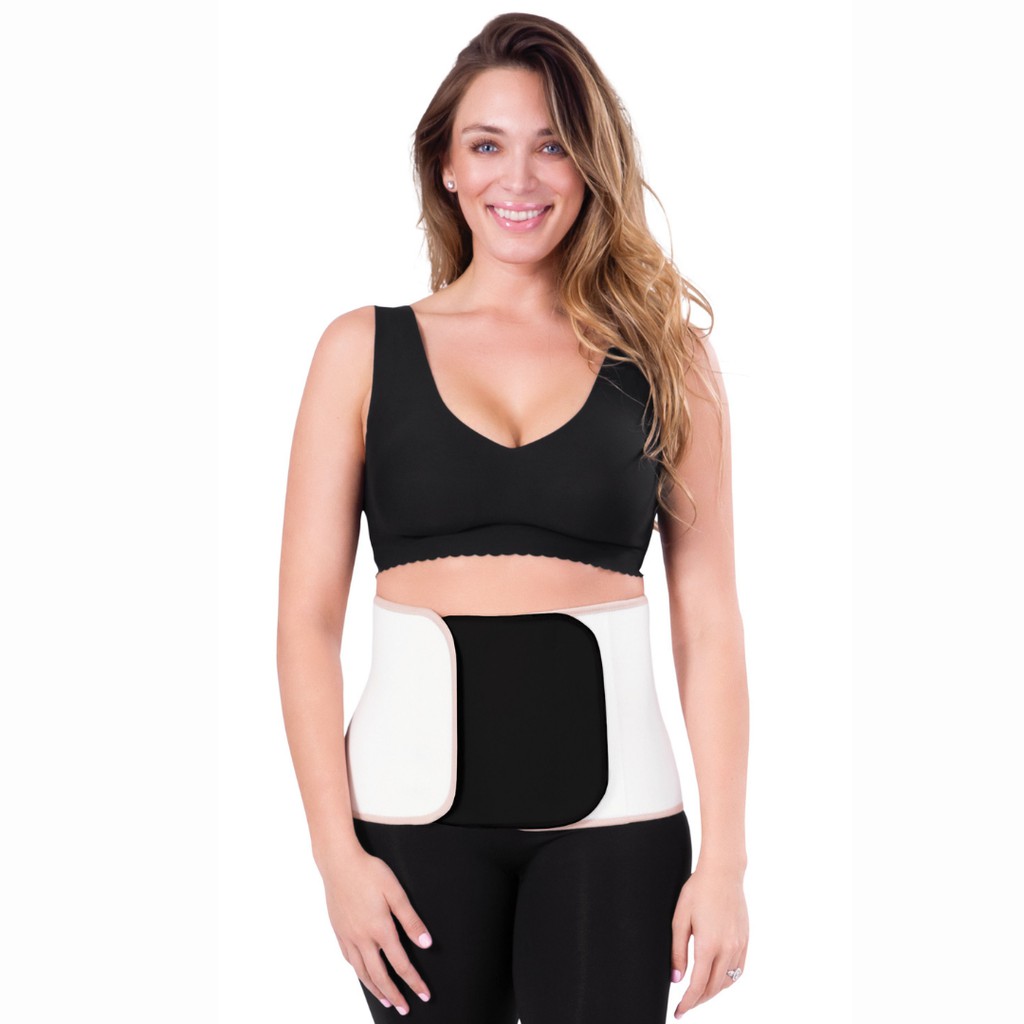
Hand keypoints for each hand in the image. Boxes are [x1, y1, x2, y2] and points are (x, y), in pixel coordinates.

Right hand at [322, 847, 433, 1014]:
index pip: (401, 964)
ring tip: (386, 1000)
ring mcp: (348, 936)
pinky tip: (364, 974)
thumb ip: (411, 919)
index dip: (414, 981)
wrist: (338, 862)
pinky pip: (349, 960)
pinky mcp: (339, 931)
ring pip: (362, 972)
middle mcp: (362, 938)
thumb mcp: (396, 891)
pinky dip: (359, 972)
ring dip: (376, 989)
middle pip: (380, 975)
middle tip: (405, 1009)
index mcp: (380, 929)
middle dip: (395, 994)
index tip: (424, 994)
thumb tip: (426, 943)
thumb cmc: (369, 872)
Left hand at [669, 863, 748, 1016]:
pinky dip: (727, 981)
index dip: (687, 1002)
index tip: (679, 1012)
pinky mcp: (745, 940)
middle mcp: (727, 949)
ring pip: (728, 982)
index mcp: (708, 945)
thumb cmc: (697, 891)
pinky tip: (717, 979)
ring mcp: (739, 945)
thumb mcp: (680, 919)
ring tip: (699, 994)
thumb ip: (677, 952)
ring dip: (713, 992)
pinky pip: (738, 970)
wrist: (723, 873)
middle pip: (714, 988)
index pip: (698, 986)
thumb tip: (676, 979)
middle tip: (685, 1006)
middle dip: (698, 1000)